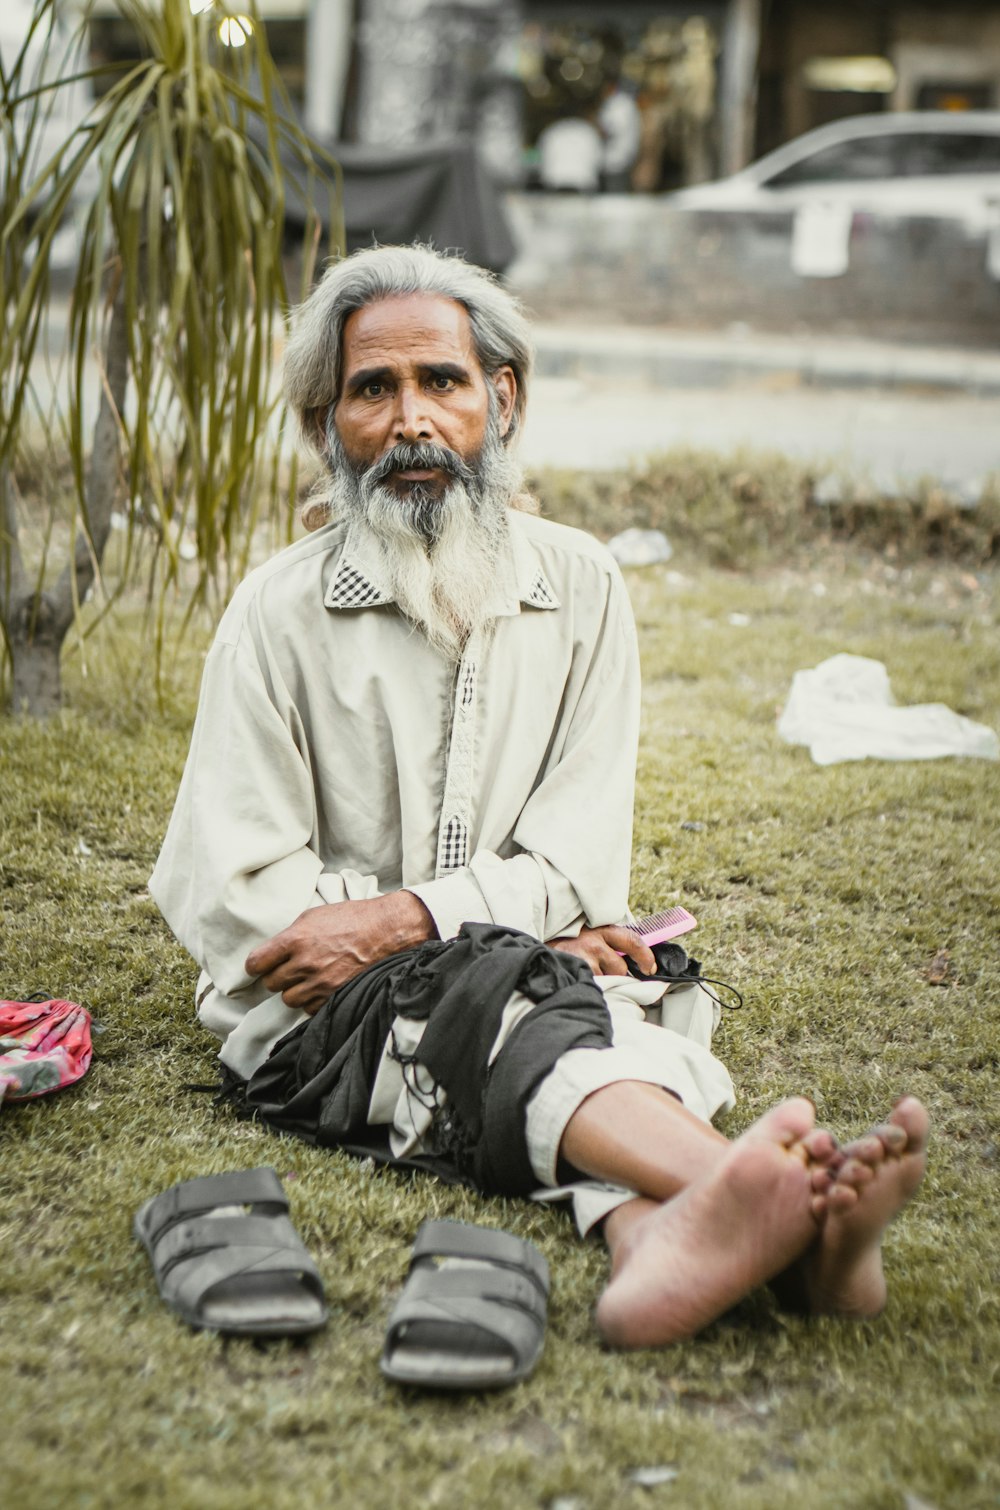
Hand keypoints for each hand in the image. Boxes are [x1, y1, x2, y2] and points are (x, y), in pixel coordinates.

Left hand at [245, 892, 435, 1013]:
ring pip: (289, 999)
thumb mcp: (313, 916)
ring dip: (295, 990)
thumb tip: (272, 952)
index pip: (256, 963)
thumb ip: (290, 936)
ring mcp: (320, 983)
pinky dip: (313, 1000)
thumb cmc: (351, 919)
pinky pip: (310, 1008)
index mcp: (295, 939)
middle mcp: (304, 963)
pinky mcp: (334, 996)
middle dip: (278, 976)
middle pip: (271, 983)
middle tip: (290, 968)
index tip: (259, 966)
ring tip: (308, 977)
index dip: (255, 965)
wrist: (385, 931)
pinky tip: (322, 986)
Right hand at [549, 924, 656, 978]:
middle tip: (605, 977)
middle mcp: (594, 941)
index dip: (645, 956)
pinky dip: (591, 988)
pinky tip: (580, 983)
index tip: (649, 968)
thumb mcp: (586, 934)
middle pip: (620, 967)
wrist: (536, 951)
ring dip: (602, 983)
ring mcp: (584, 957)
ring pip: (608, 980)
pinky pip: (594, 987)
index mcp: (601, 930)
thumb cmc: (565, 943)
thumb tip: (632, 960)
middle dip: (617, 976)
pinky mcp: (576, 971)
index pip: (633, 941)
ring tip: (586, 977)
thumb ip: (607, 943)